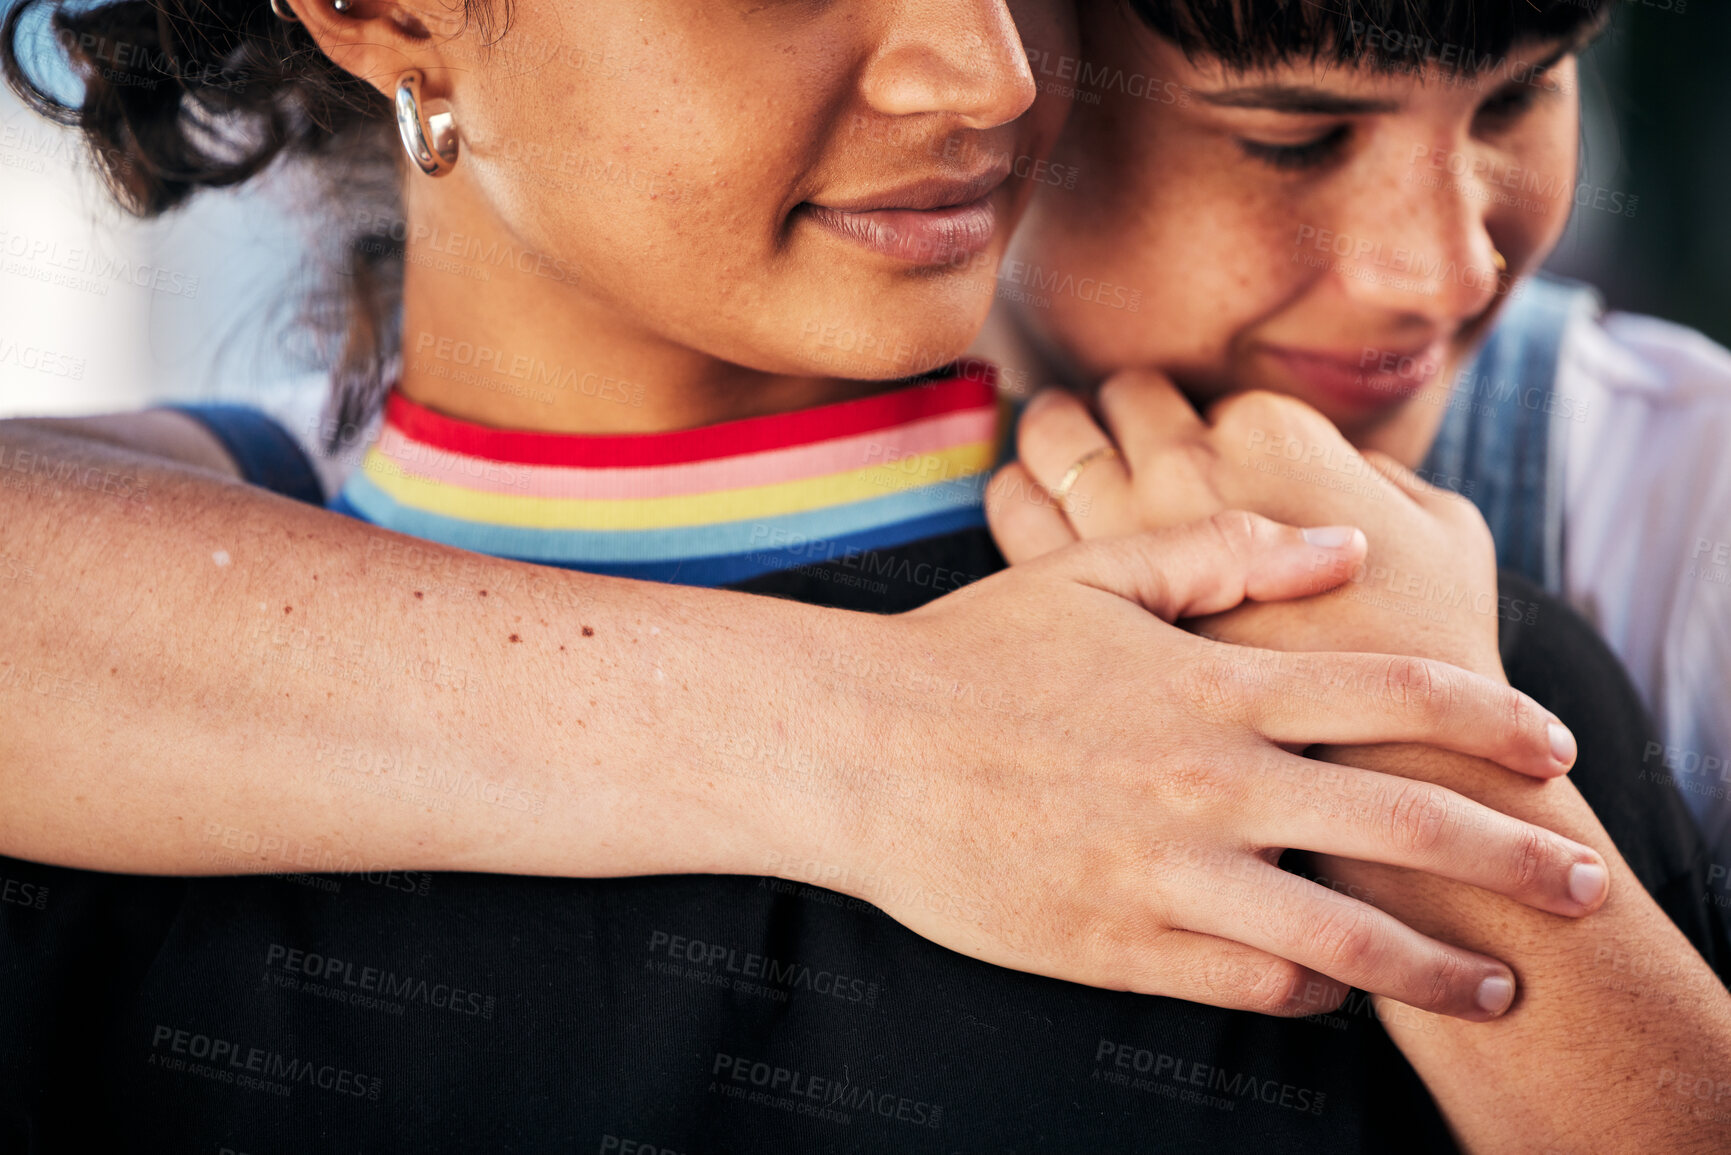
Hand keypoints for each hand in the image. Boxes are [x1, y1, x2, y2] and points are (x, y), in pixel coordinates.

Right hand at [801, 513, 1604, 1021]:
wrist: (856, 751)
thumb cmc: (971, 656)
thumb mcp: (1088, 577)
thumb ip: (1218, 551)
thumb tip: (1337, 546)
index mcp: (1210, 682)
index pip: (1388, 694)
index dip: (1488, 719)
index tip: (1553, 749)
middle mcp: (1206, 781)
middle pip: (1399, 823)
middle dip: (1512, 856)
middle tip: (1583, 885)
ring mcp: (1165, 872)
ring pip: (1341, 936)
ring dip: (1437, 965)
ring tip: (1498, 985)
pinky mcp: (1117, 945)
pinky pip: (1245, 986)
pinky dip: (1309, 994)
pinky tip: (1335, 991)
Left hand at [994, 374, 1509, 676]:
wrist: (1378, 775)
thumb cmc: (1424, 656)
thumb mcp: (1444, 535)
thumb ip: (1377, 478)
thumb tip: (1333, 466)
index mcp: (1267, 435)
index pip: (1203, 394)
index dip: (1200, 427)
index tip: (1207, 462)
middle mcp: (1182, 467)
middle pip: (1120, 398)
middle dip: (1121, 416)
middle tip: (1129, 449)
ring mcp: (1120, 527)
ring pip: (1054, 435)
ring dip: (1061, 440)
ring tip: (1075, 471)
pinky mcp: (1076, 595)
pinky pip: (1016, 507)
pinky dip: (1024, 501)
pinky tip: (1055, 535)